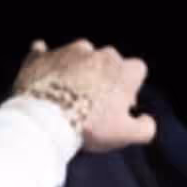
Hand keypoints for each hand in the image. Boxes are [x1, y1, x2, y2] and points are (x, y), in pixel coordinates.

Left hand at [11, 38, 159, 146]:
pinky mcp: (41, 57)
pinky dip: (44, 61)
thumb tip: (146, 120)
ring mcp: (68, 52)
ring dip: (76, 69)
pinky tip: (42, 70)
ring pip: (78, 55)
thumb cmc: (89, 126)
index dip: (130, 88)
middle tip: (93, 103)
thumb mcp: (126, 135)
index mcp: (123, 69)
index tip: (119, 104)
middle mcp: (98, 53)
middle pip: (108, 61)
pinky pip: (41, 52)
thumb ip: (145, 128)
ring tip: (67, 93)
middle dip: (104, 78)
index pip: (136, 70)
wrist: (45, 121)